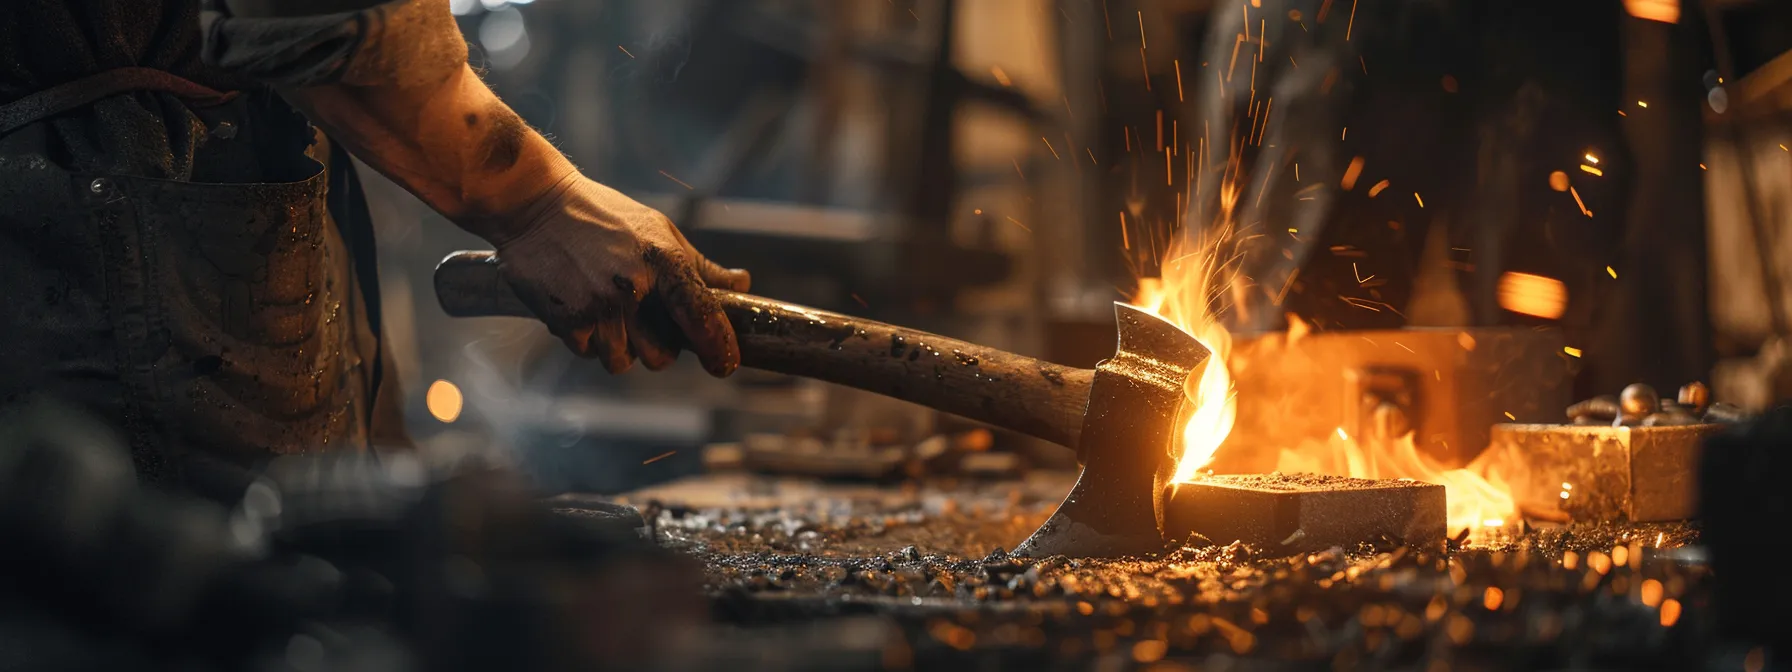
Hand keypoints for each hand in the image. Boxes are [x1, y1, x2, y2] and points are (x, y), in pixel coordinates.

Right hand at [490, 173, 749, 375]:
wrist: (534, 203)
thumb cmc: (603, 215)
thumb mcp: (657, 230)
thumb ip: (699, 266)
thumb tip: (742, 284)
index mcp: (663, 260)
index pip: (702, 314)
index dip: (718, 346)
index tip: (724, 365)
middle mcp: (634, 287)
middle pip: (661, 357)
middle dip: (657, 349)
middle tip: (646, 325)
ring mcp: (598, 306)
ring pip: (621, 361)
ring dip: (619, 347)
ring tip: (609, 313)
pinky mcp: (565, 319)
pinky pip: (588, 353)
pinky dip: (588, 340)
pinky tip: (583, 309)